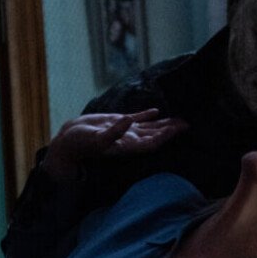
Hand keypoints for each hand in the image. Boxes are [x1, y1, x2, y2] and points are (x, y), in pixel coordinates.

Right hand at [42, 109, 186, 181]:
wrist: (69, 141)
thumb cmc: (82, 144)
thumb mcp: (97, 138)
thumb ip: (114, 131)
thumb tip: (128, 121)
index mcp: (128, 146)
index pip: (152, 143)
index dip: (166, 137)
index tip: (178, 129)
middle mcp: (130, 140)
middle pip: (156, 136)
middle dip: (171, 131)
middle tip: (188, 123)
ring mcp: (126, 131)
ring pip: (150, 127)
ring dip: (164, 124)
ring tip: (180, 119)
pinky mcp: (118, 122)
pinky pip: (137, 119)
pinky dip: (147, 115)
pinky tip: (157, 111)